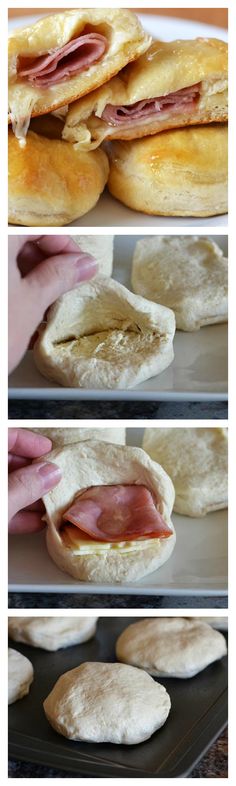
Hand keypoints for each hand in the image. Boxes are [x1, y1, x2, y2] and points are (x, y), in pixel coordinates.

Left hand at [8, 235, 97, 371]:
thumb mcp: (30, 303)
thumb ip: (59, 277)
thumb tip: (82, 264)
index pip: (38, 226)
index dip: (65, 246)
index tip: (79, 267)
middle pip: (18, 241)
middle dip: (44, 263)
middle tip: (64, 287)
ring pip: (6, 262)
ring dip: (27, 279)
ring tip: (41, 307)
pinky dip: (9, 291)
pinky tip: (18, 313)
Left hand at [8, 428, 61, 533]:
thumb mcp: (2, 501)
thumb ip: (25, 486)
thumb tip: (50, 473)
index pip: (6, 436)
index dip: (28, 441)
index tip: (49, 450)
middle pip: (8, 463)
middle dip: (33, 472)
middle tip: (54, 479)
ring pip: (7, 487)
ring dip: (29, 495)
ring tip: (51, 503)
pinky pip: (1, 508)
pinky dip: (16, 513)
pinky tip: (34, 522)